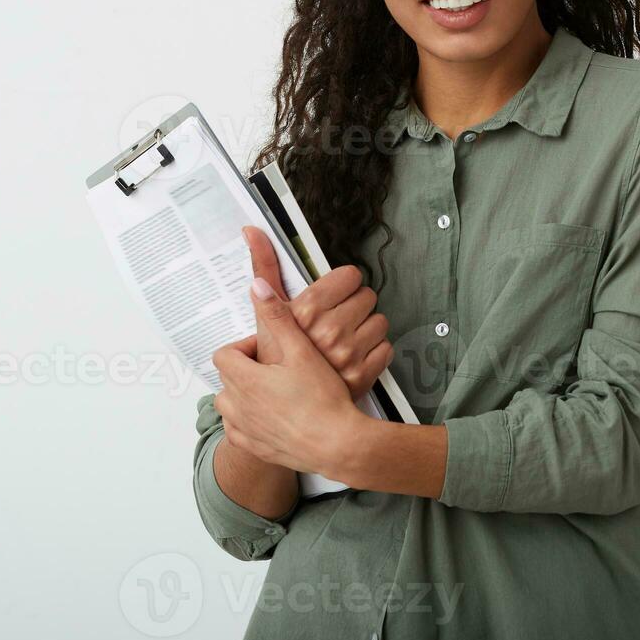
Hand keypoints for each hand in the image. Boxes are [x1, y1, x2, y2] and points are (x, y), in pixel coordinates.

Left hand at [211, 239, 368, 477]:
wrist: (336, 445)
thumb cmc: (322, 400)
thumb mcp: (302, 351)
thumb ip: (278, 316)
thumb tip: (257, 285)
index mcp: (244, 379)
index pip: (224, 353)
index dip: (244, 346)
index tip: (266, 348)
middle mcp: (236, 406)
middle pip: (227, 377)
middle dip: (247, 367)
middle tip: (277, 366)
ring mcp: (243, 429)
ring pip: (231, 404)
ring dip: (245, 394)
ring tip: (275, 390)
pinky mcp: (253, 447)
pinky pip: (240, 430)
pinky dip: (251, 420)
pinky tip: (276, 415)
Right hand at [240, 225, 393, 398]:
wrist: (286, 409)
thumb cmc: (275, 360)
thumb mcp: (267, 313)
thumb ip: (265, 267)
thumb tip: (253, 231)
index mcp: (306, 311)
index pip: (350, 276)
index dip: (342, 286)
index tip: (332, 297)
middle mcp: (329, 331)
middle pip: (367, 296)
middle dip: (354, 307)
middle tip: (337, 320)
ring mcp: (349, 354)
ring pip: (380, 321)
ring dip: (366, 329)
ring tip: (345, 340)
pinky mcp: (364, 375)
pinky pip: (386, 348)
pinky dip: (374, 353)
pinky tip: (354, 357)